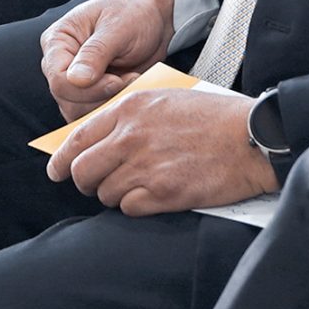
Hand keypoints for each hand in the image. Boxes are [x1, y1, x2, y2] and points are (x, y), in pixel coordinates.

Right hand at [40, 0, 175, 119]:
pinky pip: (91, 115)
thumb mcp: (118, 27)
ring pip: (78, 112)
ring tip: (131, 81)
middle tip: (130, 80)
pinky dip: (112, 108)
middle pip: (66, 99)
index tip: (117, 80)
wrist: (153, 21)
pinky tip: (128, 90)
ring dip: (109, 102)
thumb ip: (95, 52)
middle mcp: (59, 63)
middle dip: (102, 95)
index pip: (58, 78)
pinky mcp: (87, 96)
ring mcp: (71, 82)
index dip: (88, 87)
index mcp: (58, 40)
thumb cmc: (134, 14)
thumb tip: (75, 79)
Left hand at [46, 86, 279, 213]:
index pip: (77, 138)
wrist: (251, 137)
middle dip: (86, 182)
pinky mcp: (161, 193)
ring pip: (104, 193)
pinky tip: (157, 194)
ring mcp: (144, 166)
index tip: (57, 171)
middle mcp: (131, 136)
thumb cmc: (214, 117)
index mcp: (131, 109)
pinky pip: (128, 208)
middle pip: (81, 171)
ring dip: (117, 195)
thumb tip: (99, 140)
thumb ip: (131, 116)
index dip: (62, 160)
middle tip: (99, 185)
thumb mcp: (167, 100)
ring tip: (142, 186)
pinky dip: (138, 206)